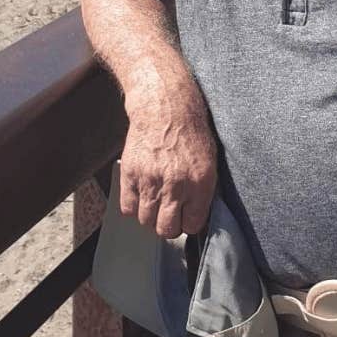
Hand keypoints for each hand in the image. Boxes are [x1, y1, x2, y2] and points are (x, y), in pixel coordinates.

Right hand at [119, 79, 217, 239]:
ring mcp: (151, 181)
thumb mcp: (209, 160)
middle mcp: (176, 185)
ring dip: (151, 216)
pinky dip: (134, 206)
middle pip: (167, 229)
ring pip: (146, 221)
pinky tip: (141, 196)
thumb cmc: (190, 130)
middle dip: (170, 226)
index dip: (189, 223)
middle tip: (170, 214)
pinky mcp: (131, 174)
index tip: (186, 217)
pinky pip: (128, 207)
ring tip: (156, 204)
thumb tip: (196, 214)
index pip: (193, 225)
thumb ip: (203, 190)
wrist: (164, 107)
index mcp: (200, 182)